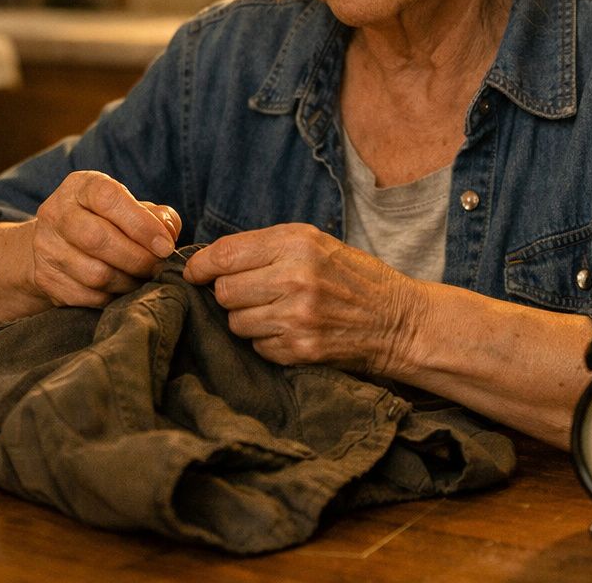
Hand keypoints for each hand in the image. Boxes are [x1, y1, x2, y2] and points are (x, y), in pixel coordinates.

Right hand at [28, 170, 181, 307]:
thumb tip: (168, 232)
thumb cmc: (105, 221)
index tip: (165, 246)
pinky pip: (87, 296)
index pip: (108, 199)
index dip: (141, 224)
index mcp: (80, 187)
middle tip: (157, 267)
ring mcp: (46, 247)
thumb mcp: (129, 207)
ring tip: (142, 278)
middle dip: (137, 258)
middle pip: (98, 239)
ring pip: (95, 273)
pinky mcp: (45, 278)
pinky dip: (112, 297)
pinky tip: (121, 289)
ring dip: (128, 281)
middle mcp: (56, 213)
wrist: (57, 243)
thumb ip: (156, 216)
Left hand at [182, 224, 419, 374]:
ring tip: (275, 312)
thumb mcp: (315, 243)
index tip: (193, 273)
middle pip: (224, 292)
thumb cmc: (352, 277)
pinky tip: (290, 331)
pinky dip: (267, 341)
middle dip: (229, 295)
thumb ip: (264, 247)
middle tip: (250, 294)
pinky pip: (257, 346)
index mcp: (296, 243)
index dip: (200, 266)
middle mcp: (295, 278)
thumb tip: (210, 262)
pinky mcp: (301, 349)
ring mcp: (298, 317)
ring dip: (247, 320)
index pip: (225, 254)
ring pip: (236, 323)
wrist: (398, 320)